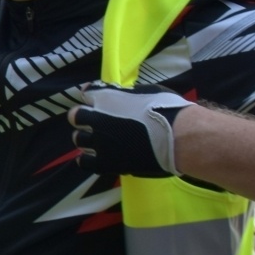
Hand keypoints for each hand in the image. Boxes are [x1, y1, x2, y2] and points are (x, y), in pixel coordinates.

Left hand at [68, 82, 191, 177]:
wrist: (179, 137)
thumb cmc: (167, 109)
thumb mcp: (146, 91)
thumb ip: (124, 94)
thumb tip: (115, 93)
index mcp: (106, 98)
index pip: (87, 93)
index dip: (92, 96)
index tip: (98, 100)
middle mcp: (97, 120)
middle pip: (76, 117)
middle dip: (84, 117)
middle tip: (98, 122)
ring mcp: (99, 142)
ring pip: (78, 139)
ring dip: (86, 138)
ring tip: (99, 140)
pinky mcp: (105, 162)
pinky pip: (84, 162)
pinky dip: (86, 159)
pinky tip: (96, 157)